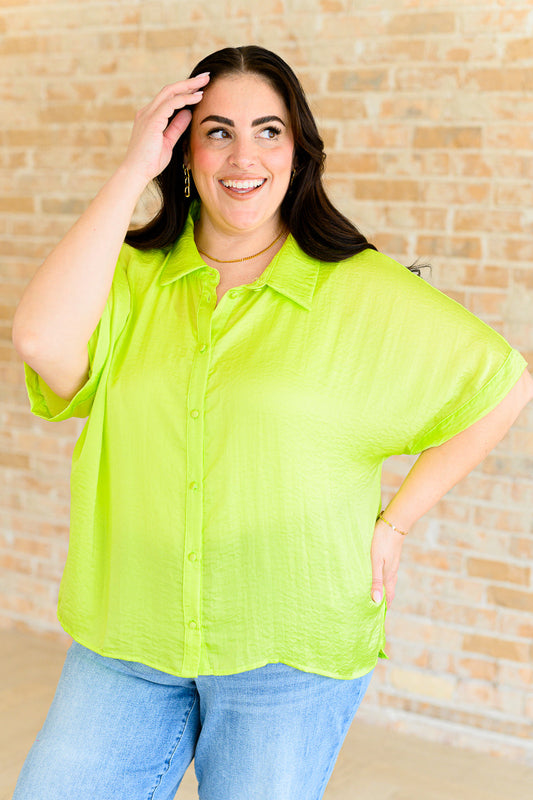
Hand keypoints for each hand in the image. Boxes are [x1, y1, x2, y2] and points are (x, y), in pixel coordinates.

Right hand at [120, 72, 210, 187]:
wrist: (137, 173)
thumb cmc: (150, 162)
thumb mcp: (168, 142)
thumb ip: (176, 127)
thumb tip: (188, 113)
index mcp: (150, 117)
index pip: (168, 98)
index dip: (185, 91)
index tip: (200, 88)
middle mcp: (147, 112)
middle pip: (170, 90)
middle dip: (189, 82)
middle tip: (206, 77)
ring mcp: (148, 115)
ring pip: (170, 92)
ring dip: (189, 86)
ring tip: (205, 82)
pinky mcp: (152, 120)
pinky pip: (171, 104)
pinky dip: (185, 99)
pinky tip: (198, 97)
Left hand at [370, 518, 404, 606]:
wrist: (394, 523)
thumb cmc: (382, 541)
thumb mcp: (375, 561)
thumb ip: (375, 580)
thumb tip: (376, 600)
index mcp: (388, 575)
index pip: (388, 595)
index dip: (385, 606)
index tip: (380, 616)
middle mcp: (392, 570)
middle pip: (389, 588)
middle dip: (384, 598)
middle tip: (378, 608)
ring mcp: (393, 562)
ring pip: (390, 579)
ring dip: (385, 587)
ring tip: (379, 593)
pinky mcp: (392, 554)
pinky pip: (389, 570)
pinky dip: (384, 577)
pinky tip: (381, 573)